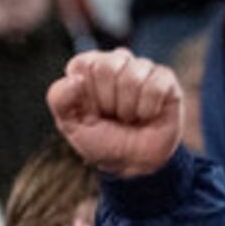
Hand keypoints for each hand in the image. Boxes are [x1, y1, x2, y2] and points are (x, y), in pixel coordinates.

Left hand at [47, 49, 180, 179]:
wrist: (132, 163)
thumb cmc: (100, 140)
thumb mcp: (70, 125)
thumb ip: (59, 99)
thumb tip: (74, 80)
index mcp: (89, 67)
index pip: (83, 63)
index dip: (86, 94)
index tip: (91, 110)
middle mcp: (116, 61)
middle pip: (108, 67)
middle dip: (108, 101)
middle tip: (112, 116)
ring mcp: (142, 68)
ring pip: (132, 77)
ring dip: (128, 109)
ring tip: (129, 117)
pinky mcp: (165, 78)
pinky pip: (155, 86)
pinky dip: (148, 109)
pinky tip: (147, 115)